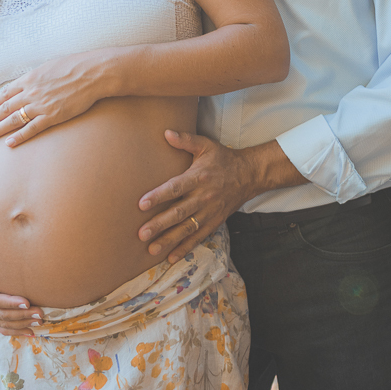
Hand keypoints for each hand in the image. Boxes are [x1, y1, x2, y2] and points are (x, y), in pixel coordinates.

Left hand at [0, 50, 113, 145]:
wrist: (91, 73)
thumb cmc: (74, 66)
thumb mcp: (49, 66)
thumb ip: (37, 76)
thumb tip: (30, 81)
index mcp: (29, 79)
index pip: (6, 93)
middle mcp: (31, 92)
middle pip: (5, 108)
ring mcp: (40, 105)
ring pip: (14, 119)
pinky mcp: (52, 116)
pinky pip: (32, 129)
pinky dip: (19, 137)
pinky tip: (10, 143)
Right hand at [0, 257, 43, 337]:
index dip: (10, 302)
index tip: (26, 301)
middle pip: (3, 315)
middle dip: (22, 315)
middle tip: (40, 313)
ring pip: (5, 323)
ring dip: (22, 324)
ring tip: (40, 321)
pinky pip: (2, 328)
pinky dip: (16, 331)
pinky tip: (31, 333)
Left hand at [138, 131, 256, 261]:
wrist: (249, 175)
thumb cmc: (223, 159)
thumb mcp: (206, 145)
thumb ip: (186, 140)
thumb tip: (165, 132)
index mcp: (198, 177)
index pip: (175, 188)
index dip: (158, 196)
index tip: (141, 204)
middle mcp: (203, 197)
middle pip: (179, 213)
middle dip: (159, 224)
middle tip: (141, 234)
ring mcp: (210, 212)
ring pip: (187, 229)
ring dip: (169, 240)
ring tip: (152, 249)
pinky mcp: (215, 222)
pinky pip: (199, 237)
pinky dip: (185, 248)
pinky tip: (171, 257)